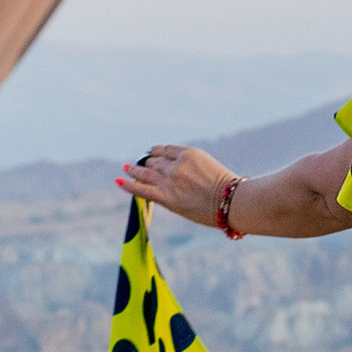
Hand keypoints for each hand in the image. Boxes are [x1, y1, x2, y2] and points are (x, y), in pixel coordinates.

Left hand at [115, 143, 235, 227]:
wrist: (232, 202)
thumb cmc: (228, 188)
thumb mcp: (209, 166)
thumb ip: (192, 166)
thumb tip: (183, 173)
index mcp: (189, 153)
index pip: (166, 149)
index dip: (156, 151)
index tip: (151, 153)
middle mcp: (177, 164)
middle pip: (155, 160)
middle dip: (147, 162)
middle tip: (140, 164)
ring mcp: (170, 180)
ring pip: (146, 171)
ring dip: (135, 169)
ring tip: (127, 167)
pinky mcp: (166, 197)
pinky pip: (141, 189)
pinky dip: (128, 185)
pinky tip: (118, 180)